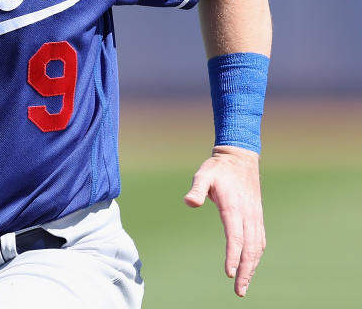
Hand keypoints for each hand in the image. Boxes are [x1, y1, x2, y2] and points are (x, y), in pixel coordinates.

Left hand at [184, 145, 264, 297]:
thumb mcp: (203, 174)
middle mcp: (248, 215)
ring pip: (257, 247)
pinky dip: (256, 256)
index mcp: (234, 208)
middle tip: (239, 291)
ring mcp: (255, 216)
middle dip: (246, 271)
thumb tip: (189, 202)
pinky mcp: (257, 216)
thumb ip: (197, 188)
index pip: (236, 237)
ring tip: (244, 285)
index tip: (229, 273)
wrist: (240, 158)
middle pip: (250, 248)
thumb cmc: (217, 168)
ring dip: (252, 267)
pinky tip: (251, 266)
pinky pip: (260, 240)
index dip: (233, 256)